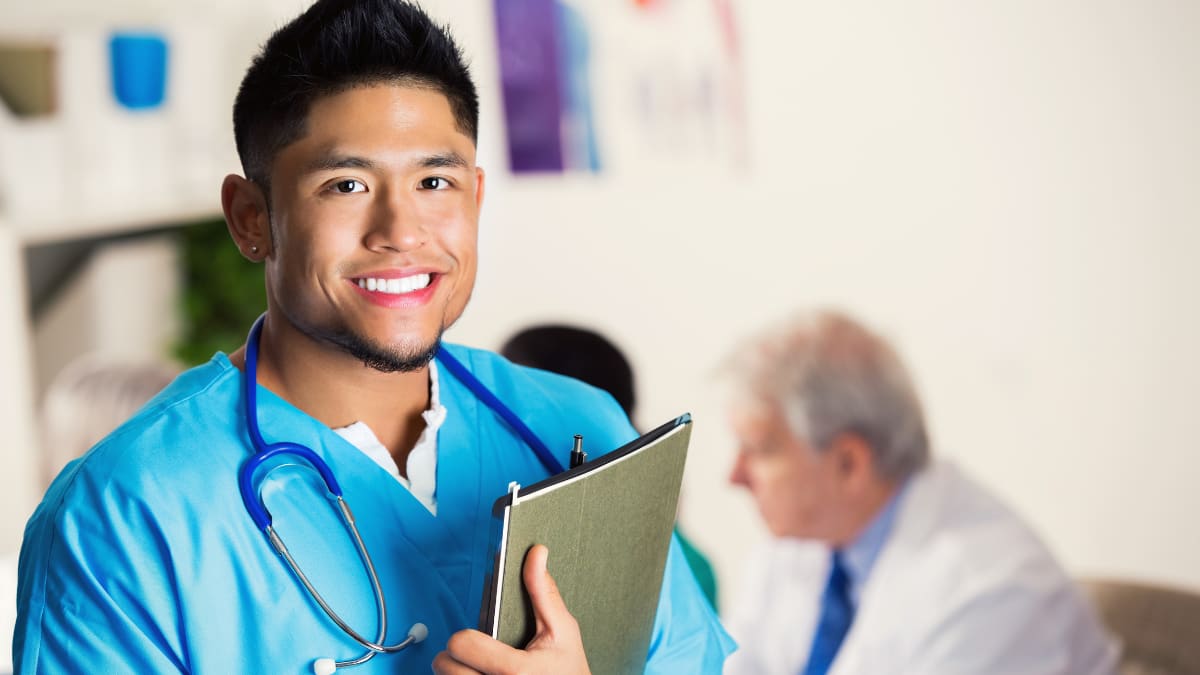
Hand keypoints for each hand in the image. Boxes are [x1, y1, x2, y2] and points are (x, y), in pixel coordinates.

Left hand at [432, 545, 589, 673]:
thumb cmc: (569, 668)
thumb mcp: (563, 630)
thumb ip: (544, 592)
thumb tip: (536, 552)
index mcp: (516, 669)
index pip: (461, 645)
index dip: (465, 636)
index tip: (475, 637)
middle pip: (445, 666)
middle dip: (454, 656)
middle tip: (472, 654)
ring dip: (455, 672)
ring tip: (475, 667)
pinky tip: (478, 674)